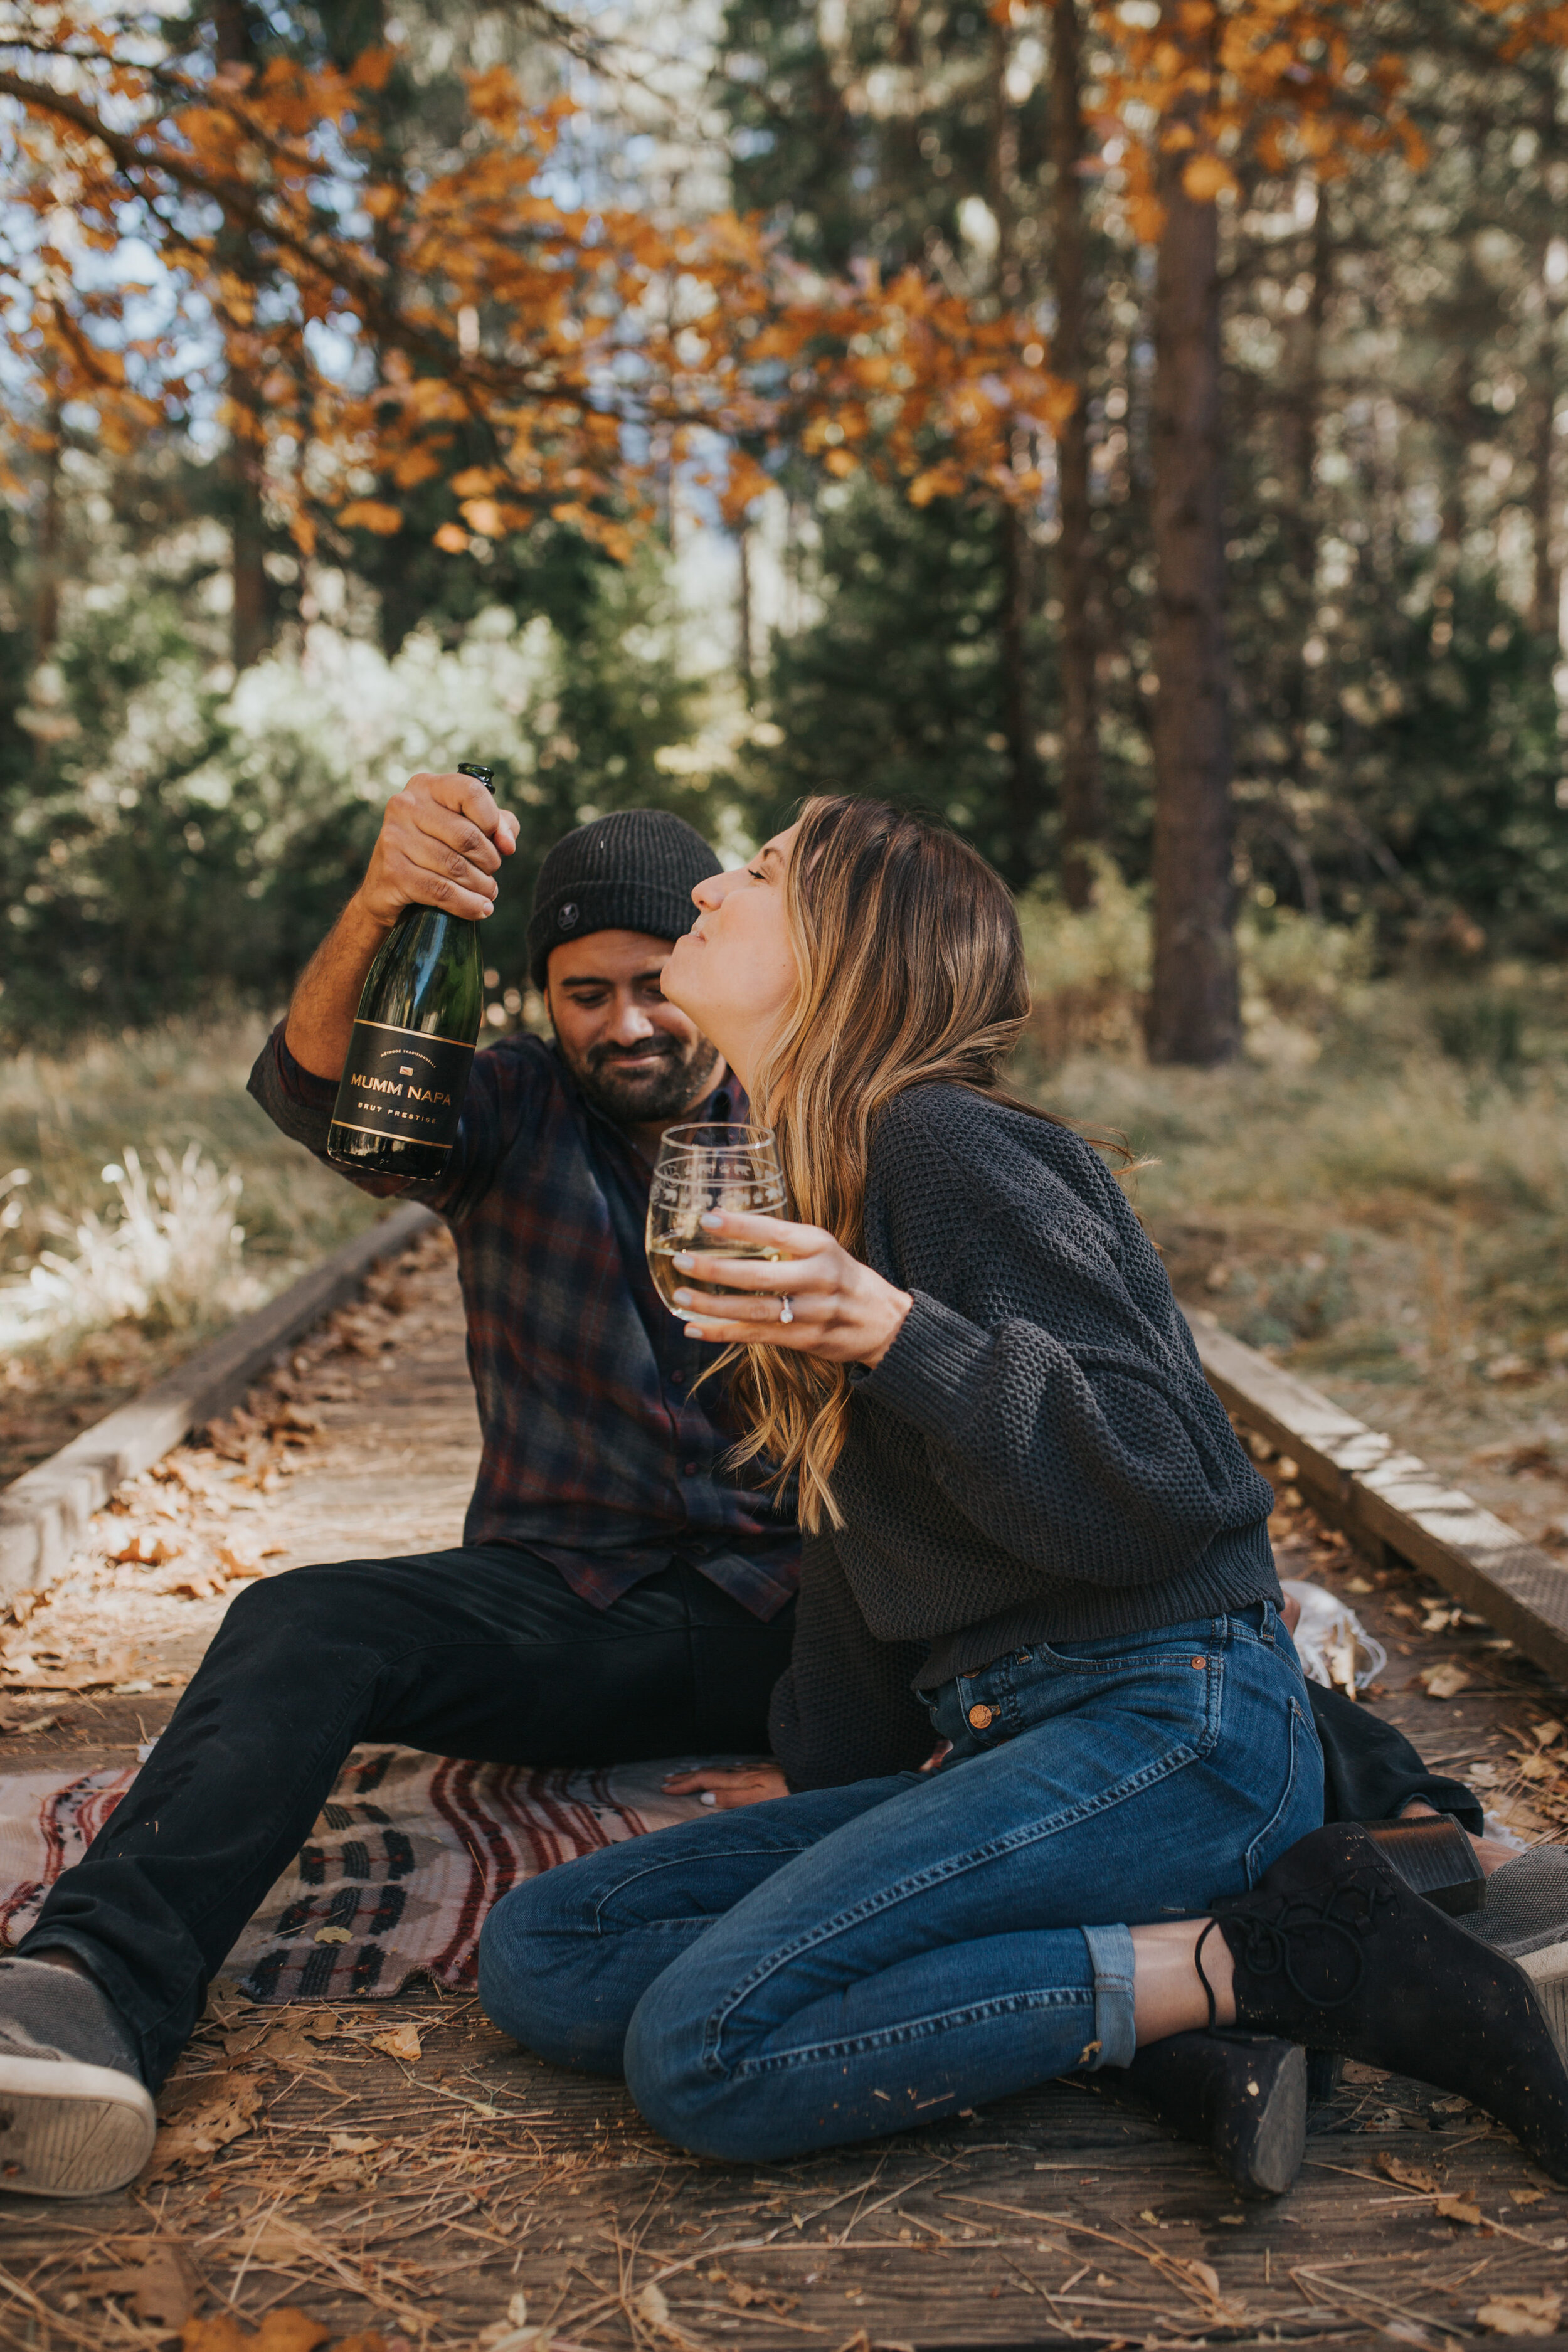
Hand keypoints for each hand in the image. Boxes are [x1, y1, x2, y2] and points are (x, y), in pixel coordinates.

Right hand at [357, 769, 520, 926]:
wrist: (385, 888)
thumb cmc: (434, 850)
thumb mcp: (466, 827)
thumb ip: (497, 824)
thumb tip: (507, 844)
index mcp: (426, 786)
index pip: (471, 792)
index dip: (494, 822)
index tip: (501, 845)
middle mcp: (405, 805)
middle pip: (467, 836)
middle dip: (489, 862)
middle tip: (490, 875)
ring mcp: (394, 837)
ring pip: (456, 867)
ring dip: (481, 886)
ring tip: (487, 893)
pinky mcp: (392, 871)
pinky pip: (441, 891)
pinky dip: (467, 904)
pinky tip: (480, 909)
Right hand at [663, 1763, 788, 1808]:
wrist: (814, 1778)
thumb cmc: (789, 1795)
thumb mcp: (760, 1800)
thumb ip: (732, 1799)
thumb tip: (704, 1797)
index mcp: (739, 1780)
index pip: (704, 1781)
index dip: (684, 1784)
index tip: (665, 1788)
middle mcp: (743, 1772)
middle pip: (709, 1772)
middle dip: (686, 1776)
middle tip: (666, 1779)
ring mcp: (753, 1770)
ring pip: (720, 1769)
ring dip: (700, 1771)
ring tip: (687, 1772)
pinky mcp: (764, 1771)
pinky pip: (733, 1768)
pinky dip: (720, 1770)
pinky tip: (724, 1770)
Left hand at [671, 1210, 912, 1367]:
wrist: (886, 1323)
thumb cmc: (842, 1278)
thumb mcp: (823, 1250)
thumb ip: (784, 1242)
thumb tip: (726, 1227)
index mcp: (821, 1246)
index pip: (775, 1232)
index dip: (740, 1226)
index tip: (706, 1219)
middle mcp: (819, 1278)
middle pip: (761, 1275)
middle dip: (717, 1269)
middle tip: (682, 1260)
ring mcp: (813, 1313)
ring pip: (755, 1311)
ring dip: (713, 1305)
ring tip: (680, 1296)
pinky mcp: (806, 1341)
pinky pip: (757, 1336)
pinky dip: (723, 1333)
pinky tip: (694, 1327)